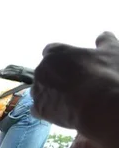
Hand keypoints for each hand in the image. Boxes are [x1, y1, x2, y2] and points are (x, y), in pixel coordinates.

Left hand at [33, 31, 118, 147]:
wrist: (101, 105)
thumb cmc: (108, 74)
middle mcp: (42, 69)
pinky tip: (61, 113)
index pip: (51, 51)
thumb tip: (103, 35)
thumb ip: (105, 42)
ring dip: (50, 94)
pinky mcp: (38, 108)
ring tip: (70, 100)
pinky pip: (37, 109)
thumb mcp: (113, 52)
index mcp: (56, 53)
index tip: (72, 65)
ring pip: (40, 90)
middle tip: (76, 85)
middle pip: (45, 72)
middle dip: (56, 77)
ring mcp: (38, 89)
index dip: (61, 58)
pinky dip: (46, 111)